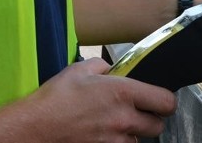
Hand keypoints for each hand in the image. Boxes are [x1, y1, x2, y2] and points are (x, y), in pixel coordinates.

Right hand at [21, 57, 175, 141]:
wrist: (36, 127)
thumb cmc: (56, 98)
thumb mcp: (80, 69)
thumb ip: (104, 66)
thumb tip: (113, 70)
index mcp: (122, 93)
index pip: (165, 102)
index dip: (165, 100)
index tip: (159, 98)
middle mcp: (123, 119)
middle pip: (157, 126)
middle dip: (151, 118)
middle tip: (138, 111)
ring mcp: (115, 141)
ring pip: (138, 140)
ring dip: (131, 133)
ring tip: (114, 123)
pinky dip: (117, 142)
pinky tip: (103, 134)